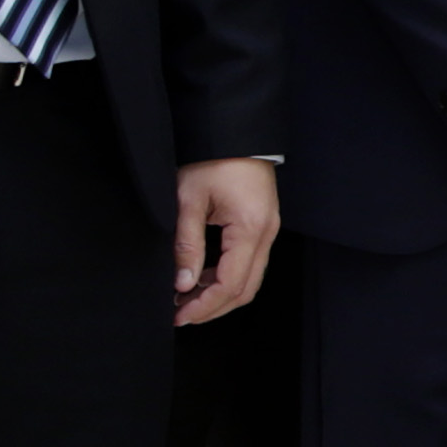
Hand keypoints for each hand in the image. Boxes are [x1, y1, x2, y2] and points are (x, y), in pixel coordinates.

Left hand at [172, 158, 280, 327]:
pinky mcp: (261, 225)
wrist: (234, 130)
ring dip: (219, 294)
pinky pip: (248, 263)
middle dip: (213, 308)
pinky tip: (201, 278)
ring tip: (186, 298)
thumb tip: (182, 284)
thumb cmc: (212, 158)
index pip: (230, 284)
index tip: (179, 315)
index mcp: (250, 229)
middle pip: (245, 289)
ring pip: (248, 279)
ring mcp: (267, 231)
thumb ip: (187, 245)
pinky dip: (225, 277)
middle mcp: (266, 234)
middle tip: (181, 315)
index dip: (204, 306)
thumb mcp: (189, 200)